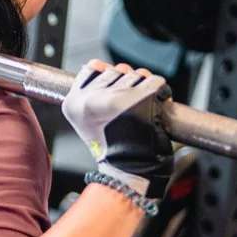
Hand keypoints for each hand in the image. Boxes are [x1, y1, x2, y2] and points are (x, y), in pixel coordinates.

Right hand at [62, 60, 173, 200]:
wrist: (128, 172)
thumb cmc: (112, 149)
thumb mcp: (86, 121)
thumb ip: (88, 89)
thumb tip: (99, 64)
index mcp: (74, 102)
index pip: (92, 68)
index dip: (106, 79)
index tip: (111, 100)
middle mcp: (92, 98)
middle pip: (115, 70)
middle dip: (126, 85)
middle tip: (126, 113)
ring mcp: (118, 98)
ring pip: (136, 74)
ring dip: (143, 90)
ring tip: (140, 113)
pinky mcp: (142, 99)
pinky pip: (156, 81)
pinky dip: (161, 93)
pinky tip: (154, 110)